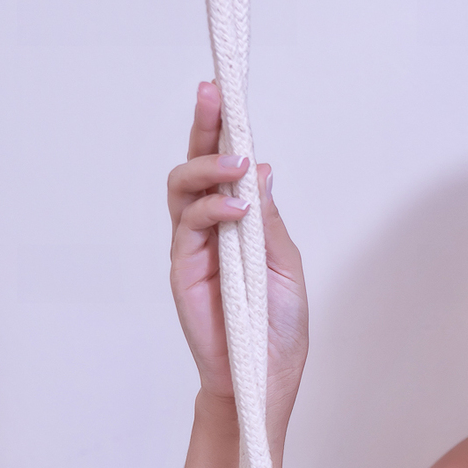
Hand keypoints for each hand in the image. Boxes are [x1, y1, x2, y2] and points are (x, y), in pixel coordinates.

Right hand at [166, 81, 308, 420]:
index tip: (226, 91)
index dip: (224, 130)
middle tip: (213, 94)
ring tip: (234, 165)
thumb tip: (262, 169)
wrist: (264, 376)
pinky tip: (236, 208)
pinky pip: (188, 228)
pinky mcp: (182, 269)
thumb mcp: (285, 265)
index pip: (227, 167)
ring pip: (183, 190)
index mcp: (240, 222)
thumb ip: (269, 220)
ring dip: (207, 168)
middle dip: (203, 126)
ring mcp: (194, 247)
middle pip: (196, 165)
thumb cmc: (277, 325)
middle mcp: (212, 228)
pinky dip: (212, 211)